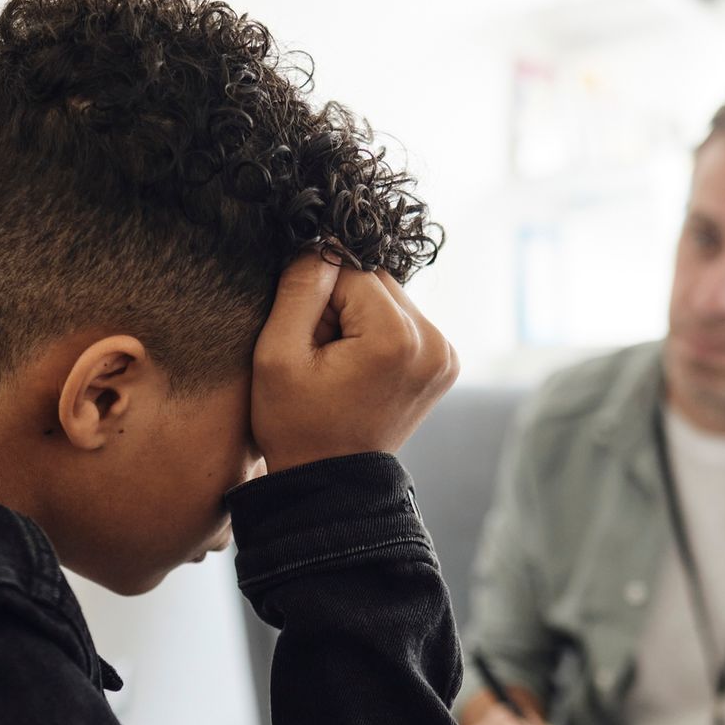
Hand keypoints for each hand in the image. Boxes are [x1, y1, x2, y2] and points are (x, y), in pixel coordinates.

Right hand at [249, 251, 458, 471]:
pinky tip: (359, 369)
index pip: (349, 270)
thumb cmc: (297, 426)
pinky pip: (405, 320)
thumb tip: (322, 241)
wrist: (332, 483)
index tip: (307, 341)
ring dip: (360, 316)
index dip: (316, 297)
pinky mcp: (446, 361)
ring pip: (391, 297)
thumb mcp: (277, 355)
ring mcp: (446, 353)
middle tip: (322, 353)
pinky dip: (379, 332)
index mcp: (397, 338)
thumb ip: (299, 288)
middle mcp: (434, 340)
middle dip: (341, 304)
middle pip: (376, 280)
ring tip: (340, 364)